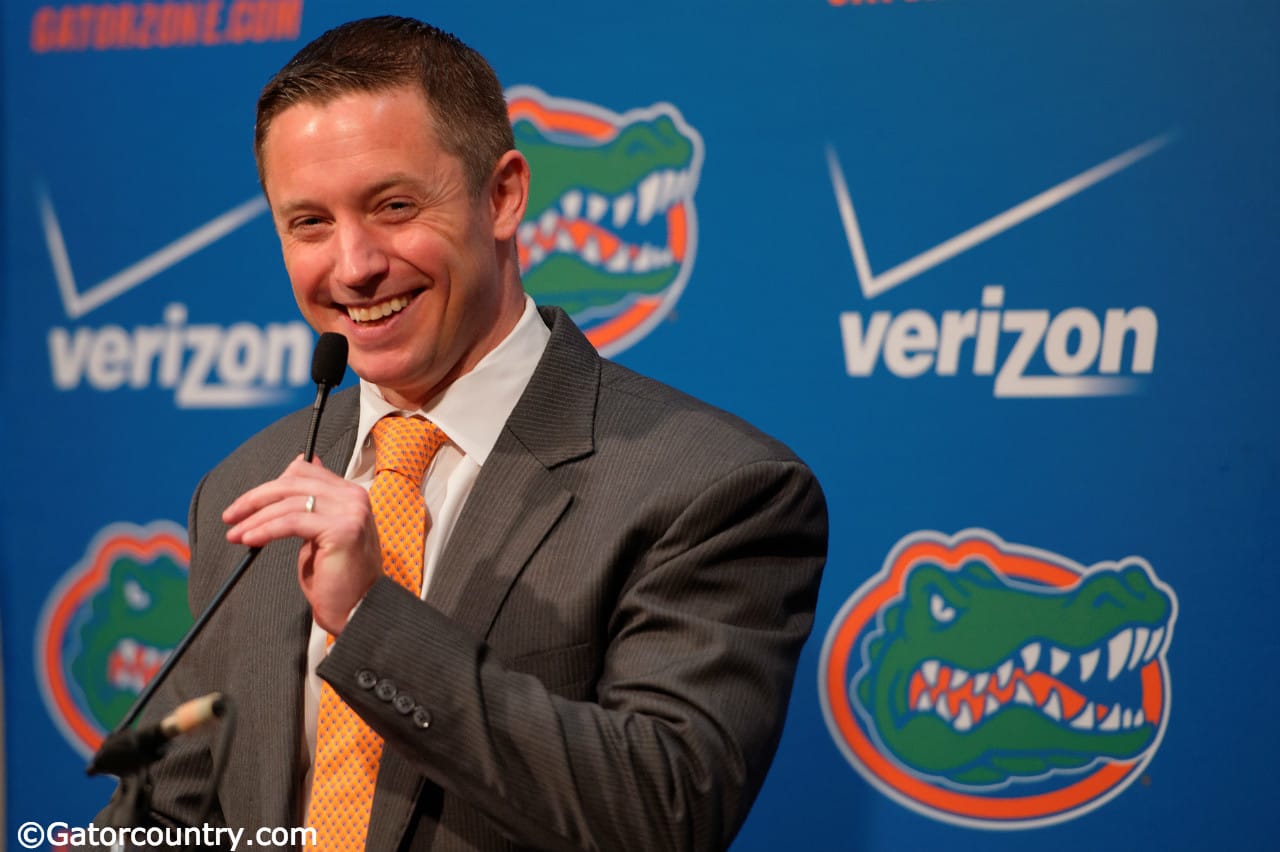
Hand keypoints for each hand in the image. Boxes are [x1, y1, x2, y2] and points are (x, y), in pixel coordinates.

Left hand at [223, 455, 380, 634]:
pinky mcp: (342, 529)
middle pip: (293, 483)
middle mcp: (353, 497)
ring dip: (255, 518)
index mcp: (350, 494)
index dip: (271, 484)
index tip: (246, 504)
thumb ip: (308, 506)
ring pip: (289, 503)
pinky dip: (266, 529)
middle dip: (255, 498)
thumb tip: (293, 470)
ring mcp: (350, 512)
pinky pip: (292, 522)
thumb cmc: (336, 578)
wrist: (357, 608)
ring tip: (236, 534)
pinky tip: (251, 539)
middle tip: (231, 515)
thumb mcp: (318, 533)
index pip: (304, 471)